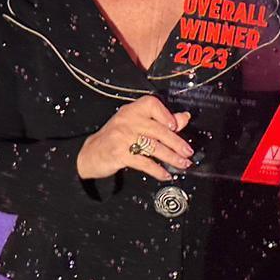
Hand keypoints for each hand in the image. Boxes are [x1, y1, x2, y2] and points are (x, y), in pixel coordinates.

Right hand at [76, 95, 192, 180]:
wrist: (91, 153)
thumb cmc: (117, 136)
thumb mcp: (137, 123)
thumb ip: (161, 120)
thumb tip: (184, 117)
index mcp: (133, 110)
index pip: (152, 105)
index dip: (166, 115)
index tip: (177, 126)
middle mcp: (127, 121)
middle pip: (158, 130)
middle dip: (177, 143)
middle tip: (188, 152)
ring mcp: (122, 137)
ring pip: (153, 147)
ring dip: (171, 158)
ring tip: (182, 164)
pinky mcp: (119, 154)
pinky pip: (143, 162)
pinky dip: (157, 170)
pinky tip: (165, 174)